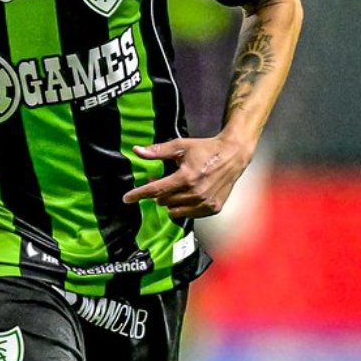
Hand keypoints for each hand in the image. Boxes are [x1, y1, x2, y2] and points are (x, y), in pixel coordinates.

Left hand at [122, 134, 254, 217]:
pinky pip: (189, 214)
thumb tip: (137, 151)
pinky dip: (184, 207)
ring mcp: (205, 203)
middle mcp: (196, 193)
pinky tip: (187, 195)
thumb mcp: (180, 146)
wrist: (233, 155)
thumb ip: (158, 151)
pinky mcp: (213, 208)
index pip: (156, 190)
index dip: (139, 194)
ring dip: (170, 201)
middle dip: (157, 192)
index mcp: (186, 177)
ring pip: (175, 211)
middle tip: (160, 180)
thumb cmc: (206, 149)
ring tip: (175, 187)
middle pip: (164, 201)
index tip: (127, 198)